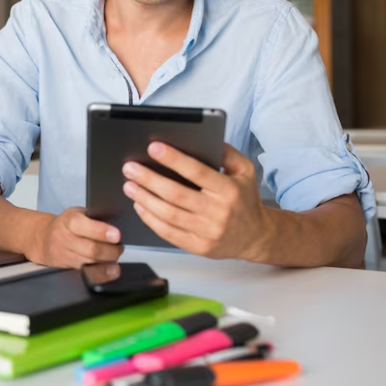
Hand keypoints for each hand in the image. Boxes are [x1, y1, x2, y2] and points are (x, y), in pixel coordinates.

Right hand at [28, 207, 123, 267]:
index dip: (100, 231)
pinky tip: (110, 271)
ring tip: (114, 256)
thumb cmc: (67, 225)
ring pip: (89, 263)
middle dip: (110, 251)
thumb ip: (94, 219)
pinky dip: (100, 273)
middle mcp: (63, 238)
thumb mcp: (78, 214)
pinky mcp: (65, 269)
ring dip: (107, 262)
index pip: (82, 224)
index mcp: (68, 220)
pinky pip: (86, 274)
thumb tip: (118, 226)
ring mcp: (63, 255)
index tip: (116, 235)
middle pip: (90, 249)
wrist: (44, 238)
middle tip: (119, 248)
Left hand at [121, 142, 270, 260]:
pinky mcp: (198, 247)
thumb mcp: (245, 171)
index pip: (197, 172)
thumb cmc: (244, 200)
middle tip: (130, 168)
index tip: (154, 147)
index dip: (173, 159)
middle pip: (176, 194)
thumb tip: (203, 139)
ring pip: (168, 214)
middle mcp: (217, 212)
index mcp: (228, 190)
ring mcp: (207, 232)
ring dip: (144, 198)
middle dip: (149, 179)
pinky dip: (150, 219)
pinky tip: (139, 206)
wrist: (256, 237)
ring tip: (129, 185)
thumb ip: (227, 153)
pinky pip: (168, 233)